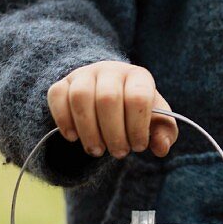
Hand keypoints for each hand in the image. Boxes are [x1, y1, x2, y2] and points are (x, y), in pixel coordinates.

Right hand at [47, 60, 177, 158]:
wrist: (110, 97)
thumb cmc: (137, 113)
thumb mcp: (157, 122)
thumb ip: (164, 134)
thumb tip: (161, 148)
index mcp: (138, 77)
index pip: (137, 97)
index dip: (137, 126)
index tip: (139, 146)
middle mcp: (111, 70)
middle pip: (107, 98)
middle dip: (113, 133)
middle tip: (119, 153)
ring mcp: (84, 74)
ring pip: (80, 97)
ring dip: (88, 130)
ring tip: (96, 150)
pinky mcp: (63, 83)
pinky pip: (57, 96)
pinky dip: (63, 120)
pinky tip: (73, 138)